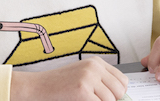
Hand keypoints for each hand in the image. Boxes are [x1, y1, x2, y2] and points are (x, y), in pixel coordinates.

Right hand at [10, 57, 127, 100]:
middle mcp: (95, 67)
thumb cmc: (59, 84)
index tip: (112, 99)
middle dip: (113, 100)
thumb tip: (119, 96)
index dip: (119, 93)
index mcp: (96, 62)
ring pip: (111, 99)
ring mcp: (89, 77)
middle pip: (119, 90)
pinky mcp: (82, 90)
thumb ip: (100, 82)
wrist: (38, 86)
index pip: (122, 79)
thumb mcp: (83, 76)